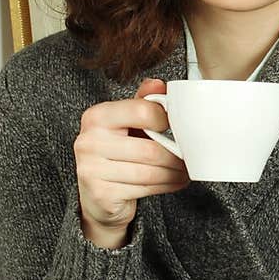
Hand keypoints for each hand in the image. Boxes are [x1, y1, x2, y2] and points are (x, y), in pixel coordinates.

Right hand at [73, 79, 188, 248]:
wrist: (95, 196)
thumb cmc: (115, 154)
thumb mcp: (125, 124)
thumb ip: (142, 103)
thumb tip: (159, 84)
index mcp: (96, 116)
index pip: (142, 111)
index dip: (166, 120)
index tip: (177, 127)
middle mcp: (89, 141)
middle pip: (150, 149)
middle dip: (176, 156)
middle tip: (189, 157)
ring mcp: (92, 169)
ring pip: (151, 172)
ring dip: (175, 173)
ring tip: (183, 170)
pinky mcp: (102, 194)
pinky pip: (145, 188)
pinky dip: (166, 186)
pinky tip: (173, 181)